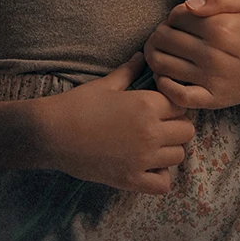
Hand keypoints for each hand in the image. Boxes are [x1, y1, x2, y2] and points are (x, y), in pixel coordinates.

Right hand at [38, 52, 195, 194]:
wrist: (52, 133)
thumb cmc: (78, 104)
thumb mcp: (106, 84)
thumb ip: (129, 71)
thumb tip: (141, 56)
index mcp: (146, 105)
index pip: (181, 105)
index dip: (173, 104)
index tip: (161, 105)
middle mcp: (150, 132)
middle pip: (187, 131)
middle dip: (176, 126)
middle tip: (160, 124)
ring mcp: (142, 158)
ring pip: (179, 156)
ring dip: (170, 149)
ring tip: (153, 144)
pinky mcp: (131, 179)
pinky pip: (163, 184)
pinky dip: (160, 176)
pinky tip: (147, 166)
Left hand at [143, 0, 239, 110]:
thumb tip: (189, 5)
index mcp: (221, 28)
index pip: (178, 16)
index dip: (173, 13)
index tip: (181, 16)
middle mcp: (213, 56)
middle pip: (166, 39)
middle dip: (160, 31)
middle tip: (167, 31)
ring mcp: (212, 81)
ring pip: (163, 65)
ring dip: (154, 53)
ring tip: (160, 48)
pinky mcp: (213, 100)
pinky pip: (177, 95)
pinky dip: (163, 84)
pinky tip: (164, 74)